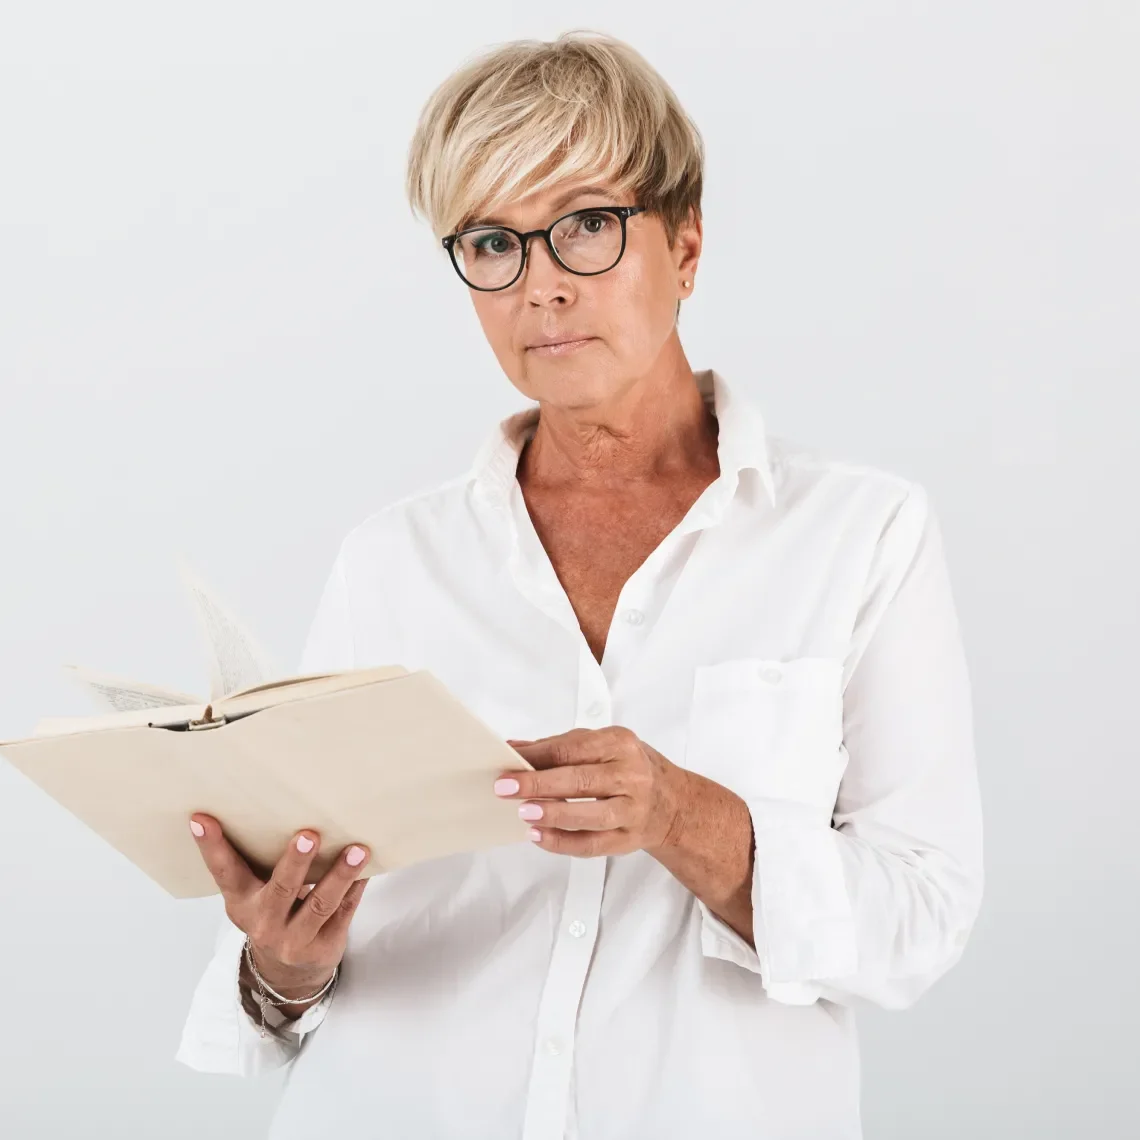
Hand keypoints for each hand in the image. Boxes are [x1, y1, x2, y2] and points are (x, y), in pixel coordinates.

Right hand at [189, 814, 369, 999]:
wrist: (287, 974)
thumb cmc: (272, 913)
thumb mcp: (255, 895)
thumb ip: (260, 864)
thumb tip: (285, 806)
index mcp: (242, 902)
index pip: (224, 873)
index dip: (212, 847)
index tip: (202, 819)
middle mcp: (265, 922)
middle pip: (282, 889)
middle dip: (296, 862)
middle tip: (309, 835)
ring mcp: (295, 939)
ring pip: (321, 903)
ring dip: (340, 874)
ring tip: (357, 850)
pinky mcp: (325, 947)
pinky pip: (345, 912)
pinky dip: (357, 887)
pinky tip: (369, 867)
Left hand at [495, 727, 690, 856]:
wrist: (673, 803)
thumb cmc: (628, 768)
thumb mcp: (602, 746)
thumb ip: (559, 747)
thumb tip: (514, 749)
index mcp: (620, 744)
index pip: (572, 748)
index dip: (537, 756)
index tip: (507, 761)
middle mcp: (631, 775)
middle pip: (581, 780)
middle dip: (539, 784)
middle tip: (506, 788)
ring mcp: (633, 809)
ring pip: (590, 814)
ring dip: (553, 814)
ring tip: (523, 813)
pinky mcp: (629, 839)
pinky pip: (593, 845)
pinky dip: (563, 843)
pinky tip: (539, 837)